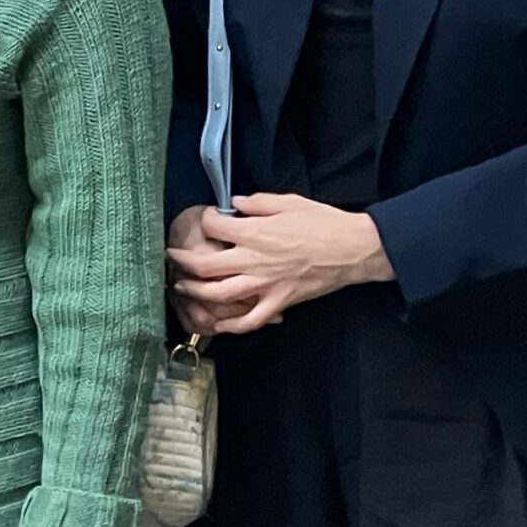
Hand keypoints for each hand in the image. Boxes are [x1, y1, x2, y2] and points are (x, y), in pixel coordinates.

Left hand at [167, 192, 391, 335]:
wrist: (354, 249)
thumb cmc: (324, 223)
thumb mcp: (288, 201)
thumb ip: (256, 202)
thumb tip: (233, 203)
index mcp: (255, 233)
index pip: (213, 228)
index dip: (203, 222)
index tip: (203, 220)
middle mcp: (254, 260)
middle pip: (205, 266)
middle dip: (182, 261)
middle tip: (172, 257)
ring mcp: (265, 285)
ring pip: (219, 294)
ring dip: (195, 292)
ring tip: (182, 286)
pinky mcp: (279, 302)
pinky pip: (249, 320)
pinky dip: (231, 324)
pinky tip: (218, 322)